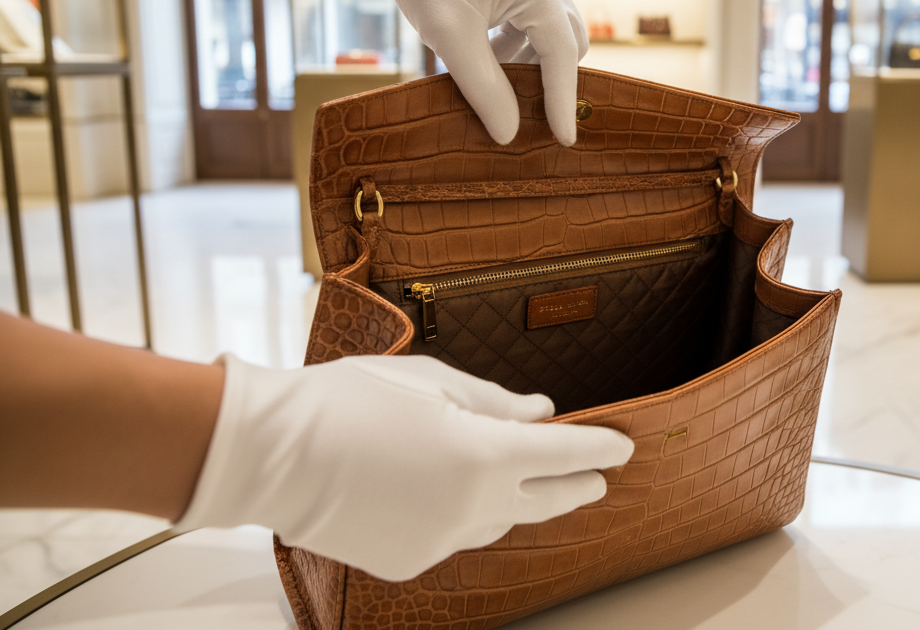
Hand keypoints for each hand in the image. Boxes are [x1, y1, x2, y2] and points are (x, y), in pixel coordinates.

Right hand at [175, 354, 633, 581]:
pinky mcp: (408, 561)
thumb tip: (540, 412)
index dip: (598, 448)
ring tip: (525, 482)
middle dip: (575, 487)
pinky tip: (448, 493)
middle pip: (543, 499)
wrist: (271, 452)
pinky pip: (452, 536)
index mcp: (483, 454)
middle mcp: (470, 506)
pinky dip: (460, 514)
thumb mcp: (432, 383)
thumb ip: (495, 403)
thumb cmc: (348, 401)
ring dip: (515, 499)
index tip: (622, 446)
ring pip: (496, 520)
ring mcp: (439, 540)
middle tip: (598, 481)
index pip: (563, 454)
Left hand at [332, 0, 587, 145]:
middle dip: (549, 81)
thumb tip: (509, 133)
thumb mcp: (448, 35)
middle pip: (568, 45)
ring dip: (529, 64)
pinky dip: (517, 48)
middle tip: (521, 114)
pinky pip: (532, 24)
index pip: (562, 55)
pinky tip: (485, 57)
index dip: (562, 101)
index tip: (563, 141)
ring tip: (493, 83)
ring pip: (550, 36)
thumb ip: (483, 86)